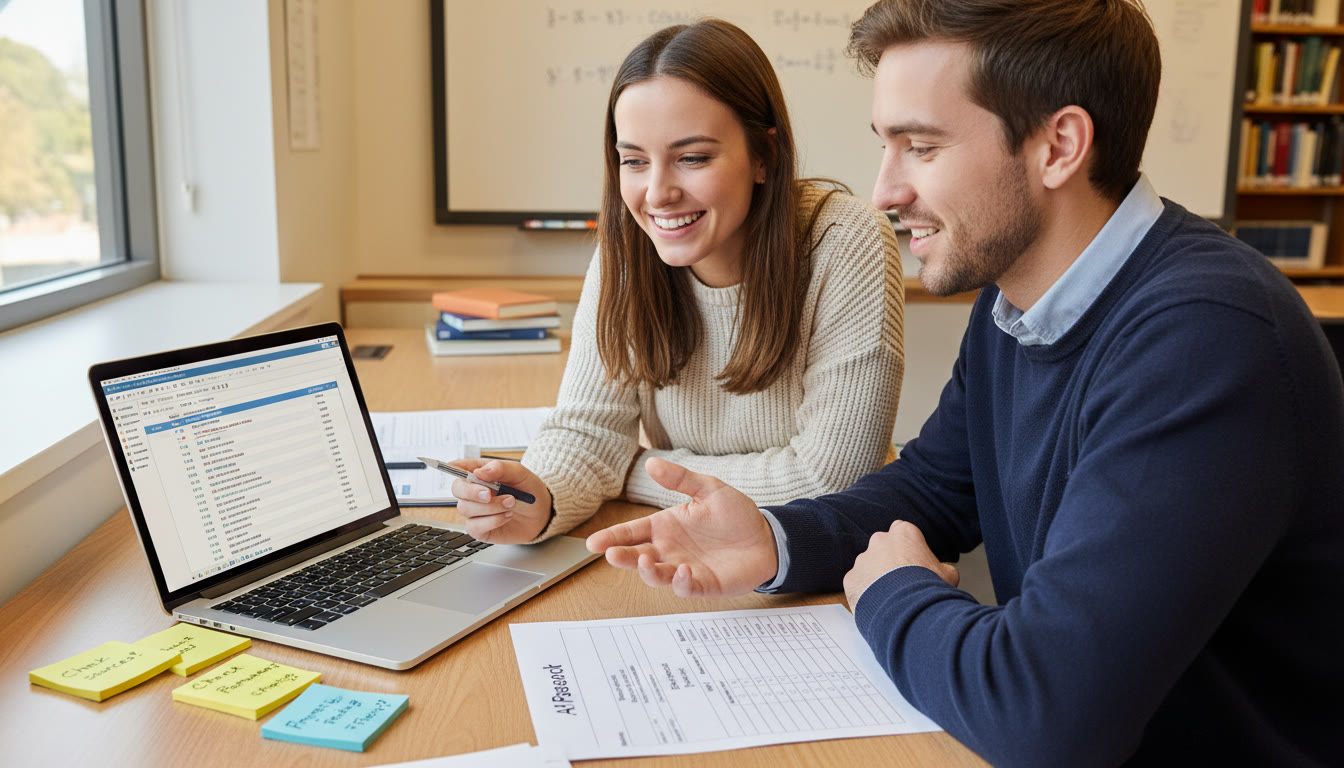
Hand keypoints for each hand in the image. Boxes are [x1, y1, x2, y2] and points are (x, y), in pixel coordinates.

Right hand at [448, 459, 552, 543]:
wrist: (542, 512)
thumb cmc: (529, 489)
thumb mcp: (519, 473)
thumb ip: (500, 468)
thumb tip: (479, 472)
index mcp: (480, 473)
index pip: (459, 468)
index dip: (454, 468)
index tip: (455, 468)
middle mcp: (474, 492)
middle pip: (457, 489)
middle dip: (472, 492)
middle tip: (489, 493)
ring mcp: (475, 511)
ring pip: (466, 509)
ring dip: (490, 507)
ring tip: (510, 503)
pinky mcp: (480, 529)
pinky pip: (475, 526)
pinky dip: (492, 521)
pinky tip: (507, 516)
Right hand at [585, 457, 778, 597]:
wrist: (766, 537)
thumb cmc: (736, 515)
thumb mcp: (708, 489)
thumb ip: (680, 479)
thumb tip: (651, 463)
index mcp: (666, 527)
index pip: (632, 532)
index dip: (612, 537)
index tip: (593, 543)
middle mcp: (670, 550)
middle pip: (638, 556)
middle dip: (622, 557)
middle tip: (612, 555)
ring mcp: (685, 568)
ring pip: (658, 575)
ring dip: (649, 572)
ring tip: (645, 561)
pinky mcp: (704, 583)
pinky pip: (687, 587)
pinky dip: (682, 582)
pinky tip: (683, 571)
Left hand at [844, 520, 959, 609]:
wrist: (908, 609)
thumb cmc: (929, 589)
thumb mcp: (948, 575)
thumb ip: (943, 568)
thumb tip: (945, 572)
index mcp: (904, 533)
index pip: (902, 531)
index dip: (907, 547)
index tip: (912, 561)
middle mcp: (880, 541)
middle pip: (882, 547)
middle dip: (888, 561)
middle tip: (900, 581)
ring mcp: (863, 559)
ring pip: (868, 566)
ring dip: (875, 577)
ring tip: (890, 597)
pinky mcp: (851, 578)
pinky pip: (857, 584)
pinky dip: (864, 593)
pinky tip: (878, 605)